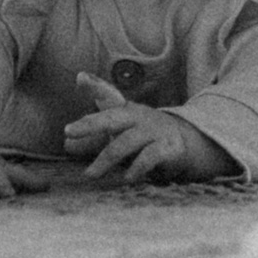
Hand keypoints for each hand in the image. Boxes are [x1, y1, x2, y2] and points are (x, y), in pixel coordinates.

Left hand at [62, 72, 230, 184]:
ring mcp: (155, 131)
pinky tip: (127, 179)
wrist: (192, 144)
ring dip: (106, 159)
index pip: (109, 95)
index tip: (80, 78)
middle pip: (112, 118)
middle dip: (90, 124)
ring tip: (91, 174)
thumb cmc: (149, 138)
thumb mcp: (122, 135)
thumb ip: (95, 140)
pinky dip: (136, 169)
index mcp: (127, 111)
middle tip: (68, 133)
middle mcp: (139, 117)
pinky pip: (150, 158)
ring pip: (126, 143)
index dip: (94, 86)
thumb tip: (66, 146)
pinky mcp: (170, 148)